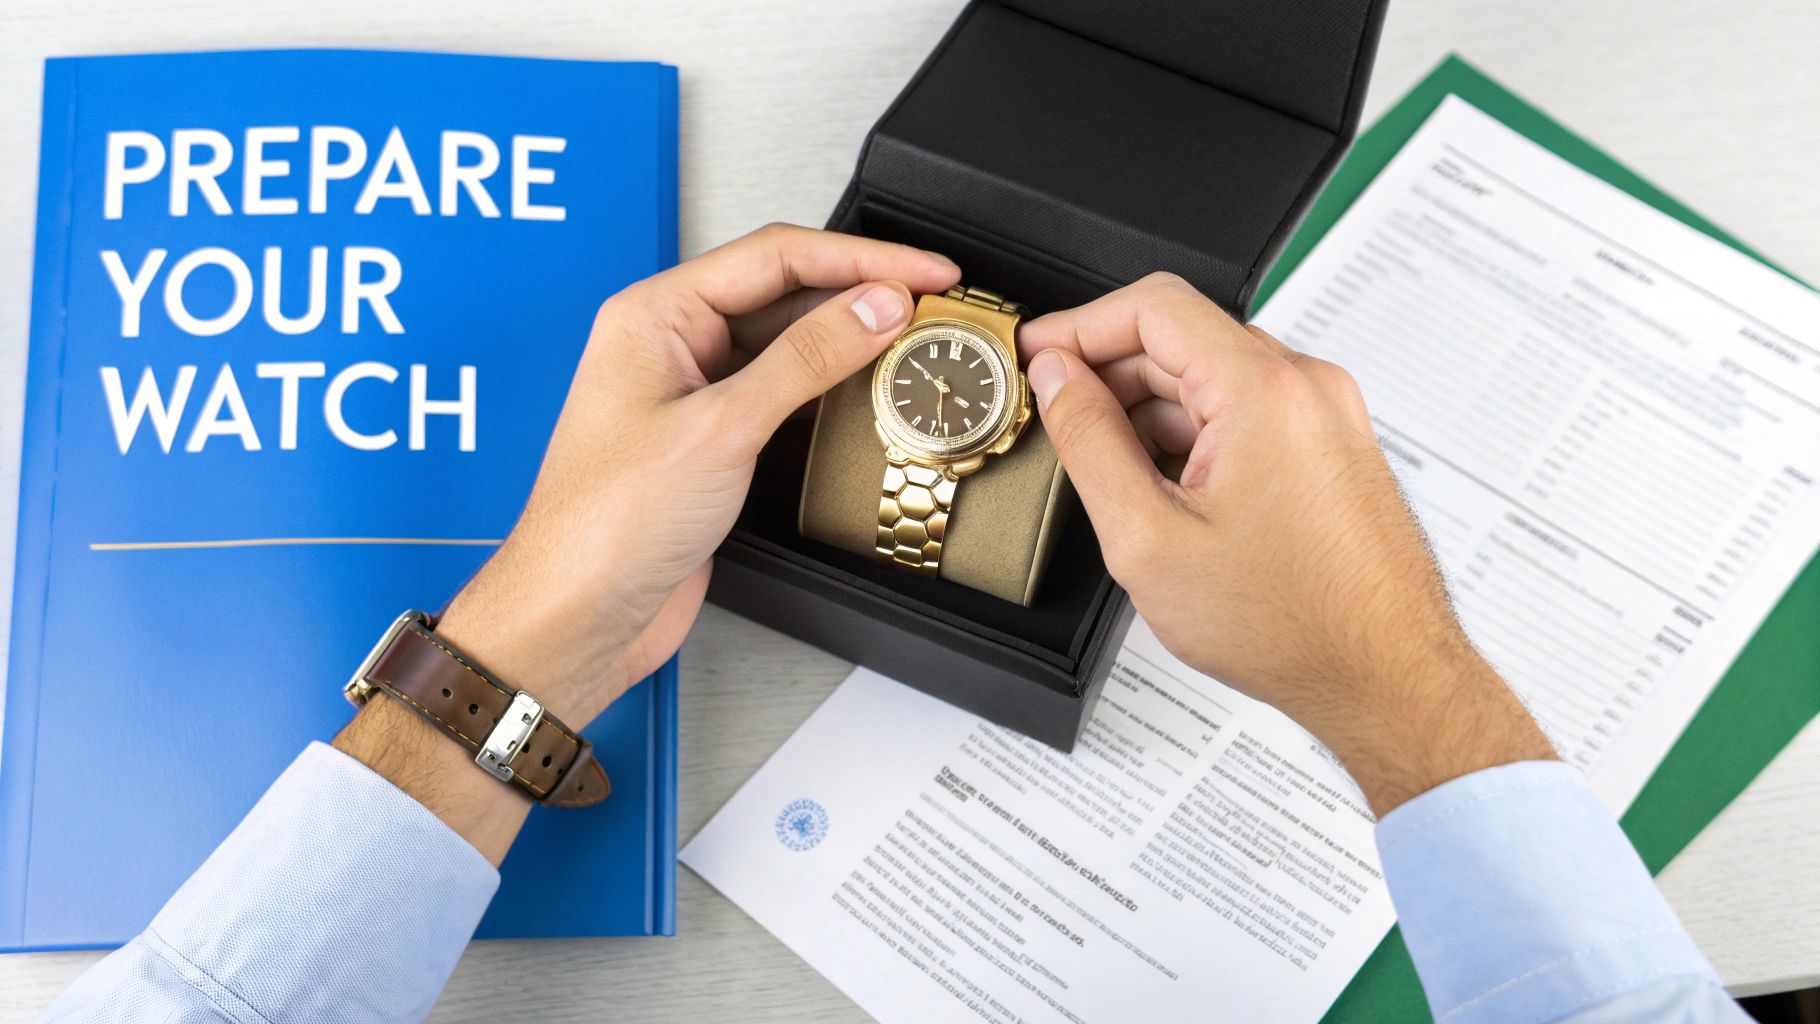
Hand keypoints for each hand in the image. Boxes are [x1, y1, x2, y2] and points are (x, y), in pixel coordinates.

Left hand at [436, 225, 959, 727]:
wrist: (579, 615)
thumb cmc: (606, 524)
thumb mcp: (722, 428)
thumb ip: (807, 360)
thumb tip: (875, 306)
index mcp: (656, 314)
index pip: (777, 257)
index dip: (862, 257)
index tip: (926, 271)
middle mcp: (671, 344)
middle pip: (786, 292)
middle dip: (862, 293)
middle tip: (933, 304)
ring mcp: (692, 393)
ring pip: (788, 344)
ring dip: (850, 341)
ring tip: (914, 344)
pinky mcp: (712, 442)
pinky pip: (782, 394)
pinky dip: (830, 390)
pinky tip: (868, 394)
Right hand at [1020, 273, 1553, 813]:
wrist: (1382, 677)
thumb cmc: (1292, 625)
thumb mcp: (1148, 538)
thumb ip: (1090, 443)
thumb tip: (1058, 381)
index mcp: (1264, 391)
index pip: (1153, 306)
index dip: (1077, 324)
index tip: (1036, 352)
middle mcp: (1307, 387)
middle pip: (1181, 337)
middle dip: (1105, 369)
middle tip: (1053, 412)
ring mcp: (1325, 414)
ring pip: (1211, 375)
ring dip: (1146, 405)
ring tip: (1102, 465)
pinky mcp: (1330, 444)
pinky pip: (1244, 409)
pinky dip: (1190, 430)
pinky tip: (1157, 485)